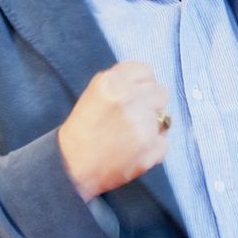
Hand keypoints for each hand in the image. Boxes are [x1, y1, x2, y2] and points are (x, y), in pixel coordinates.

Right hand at [58, 61, 170, 201]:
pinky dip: (153, 149)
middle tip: (133, 120)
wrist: (71, 165)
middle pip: (160, 92)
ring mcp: (141, 122)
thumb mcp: (95, 93)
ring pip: (165, 118)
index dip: (143, 86)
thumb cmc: (83, 130)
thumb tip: (149, 85)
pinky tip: (134, 152)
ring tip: (130, 138)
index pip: (146, 71)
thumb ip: (121, 84)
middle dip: (151, 105)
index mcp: (112, 82)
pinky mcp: (149, 146)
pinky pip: (164, 142)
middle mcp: (128, 98)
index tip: (135, 97)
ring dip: (152, 128)